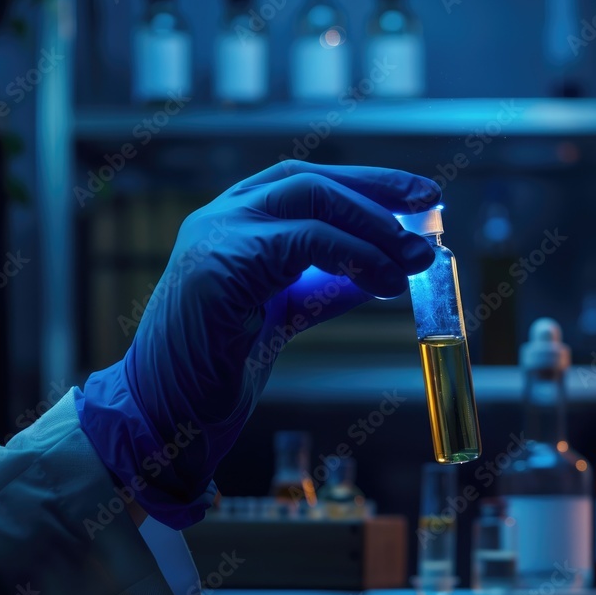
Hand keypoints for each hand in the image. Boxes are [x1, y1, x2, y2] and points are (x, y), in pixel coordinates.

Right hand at [76, 161, 440, 527]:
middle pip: (310, 181)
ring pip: (309, 201)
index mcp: (234, 223)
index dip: (367, 183)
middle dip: (378, 192)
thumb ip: (323, 285)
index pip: (307, 183)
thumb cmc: (219, 365)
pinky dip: (351, 256)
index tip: (418, 197)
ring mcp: (214, 236)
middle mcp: (220, 217)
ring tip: (413, 262)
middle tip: (429, 213)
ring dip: (372, 229)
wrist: (166, 413)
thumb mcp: (284, 313)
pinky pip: (300, 243)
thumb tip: (384, 269)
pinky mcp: (217, 266)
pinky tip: (380, 282)